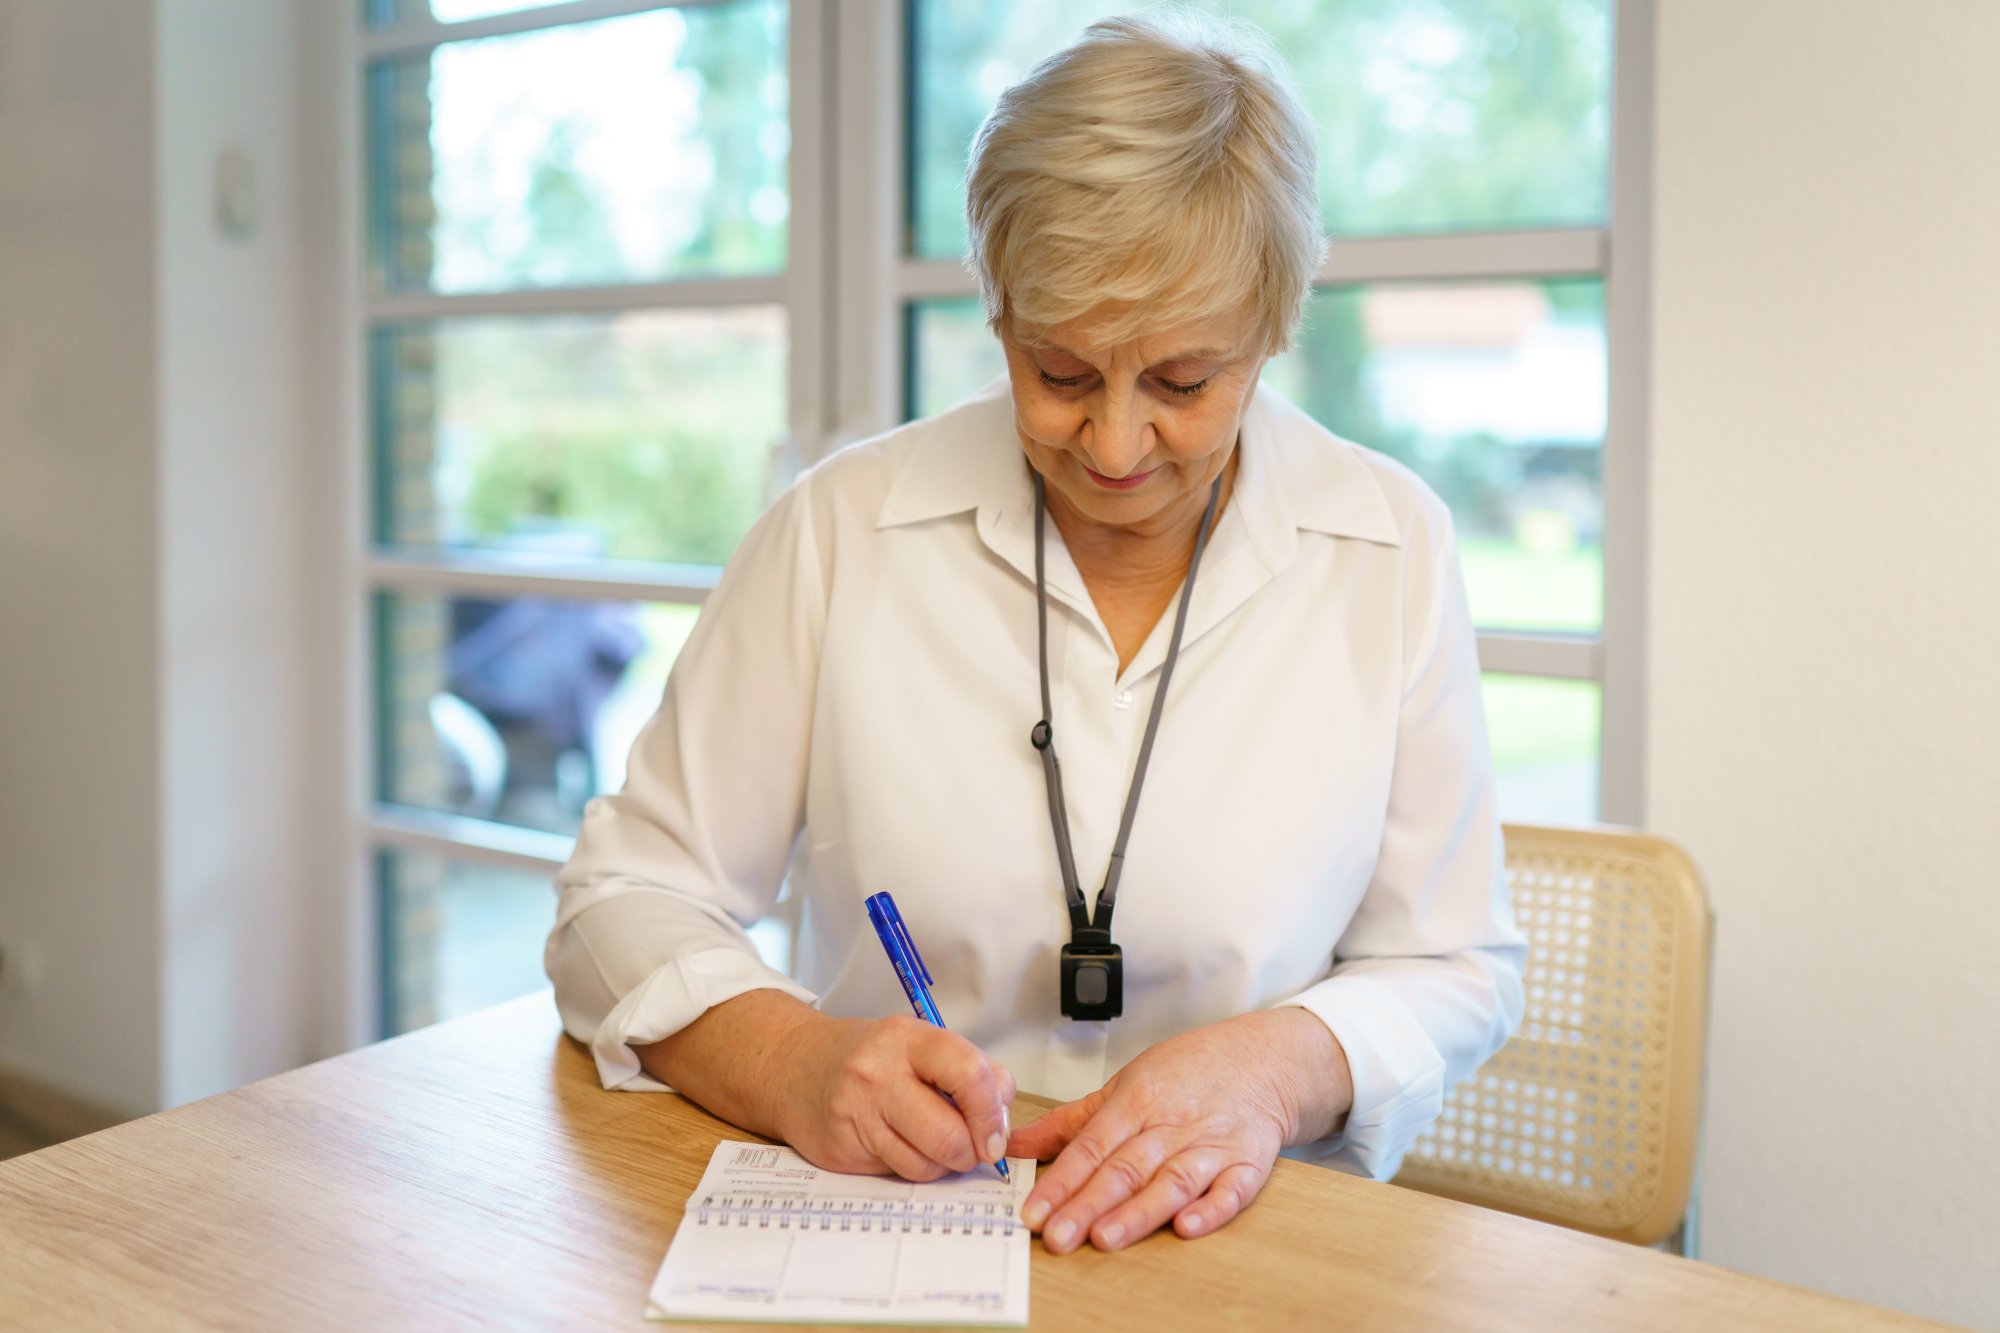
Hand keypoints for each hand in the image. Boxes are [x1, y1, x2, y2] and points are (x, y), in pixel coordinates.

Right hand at [636, 991, 1017, 1183]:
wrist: (793, 1068)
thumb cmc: (869, 1057)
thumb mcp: (918, 1044)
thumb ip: (966, 1071)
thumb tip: (1002, 1112)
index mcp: (907, 1038)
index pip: (967, 1072)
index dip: (991, 1111)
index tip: (996, 1133)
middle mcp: (878, 1072)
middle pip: (948, 1133)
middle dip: (971, 1151)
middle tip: (973, 1148)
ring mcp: (857, 1112)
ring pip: (925, 1163)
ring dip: (943, 1165)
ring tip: (936, 1145)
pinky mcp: (842, 1148)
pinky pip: (897, 1174)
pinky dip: (913, 1168)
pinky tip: (903, 1147)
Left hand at [1008, 1008, 1350, 1252]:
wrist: (1262, 1060)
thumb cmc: (1188, 1073)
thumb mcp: (1125, 1086)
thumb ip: (1071, 1121)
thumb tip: (1014, 1144)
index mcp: (1137, 1102)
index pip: (1091, 1146)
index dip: (1061, 1181)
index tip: (1034, 1212)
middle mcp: (1172, 1124)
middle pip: (1125, 1169)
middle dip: (1088, 1205)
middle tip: (1057, 1236)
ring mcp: (1211, 1144)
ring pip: (1171, 1181)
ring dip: (1139, 1212)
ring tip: (1106, 1237)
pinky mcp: (1248, 1163)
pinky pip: (1232, 1189)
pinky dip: (1211, 1209)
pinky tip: (1187, 1227)